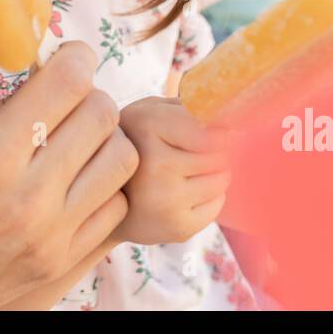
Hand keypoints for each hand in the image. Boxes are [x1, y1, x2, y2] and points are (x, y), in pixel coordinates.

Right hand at [0, 43, 137, 309]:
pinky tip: (77, 184)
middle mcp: (29, 197)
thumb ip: (2, 107)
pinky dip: (105, 188)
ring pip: (123, 161)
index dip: (75, 59)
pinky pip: (117, 208)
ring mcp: (52, 235)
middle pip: (102, 116)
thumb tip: (49, 78)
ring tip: (78, 144)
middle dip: (89, 96)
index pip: (67, 84)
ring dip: (105, 141)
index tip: (71, 59)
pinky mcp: (65, 263)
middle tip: (70, 102)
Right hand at [114, 97, 229, 245]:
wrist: (104, 203)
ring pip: (222, 178)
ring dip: (215, 173)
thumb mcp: (148, 113)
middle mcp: (155, 164)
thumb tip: (227, 111)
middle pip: (220, 153)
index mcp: (146, 126)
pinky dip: (210, 197)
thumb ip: (184, 106)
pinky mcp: (178, 227)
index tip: (211, 131)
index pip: (211, 128)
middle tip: (195, 153)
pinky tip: (186, 194)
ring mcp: (166, 199)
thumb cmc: (136, 145)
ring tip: (189, 173)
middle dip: (216, 151)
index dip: (218, 129)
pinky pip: (218, 205)